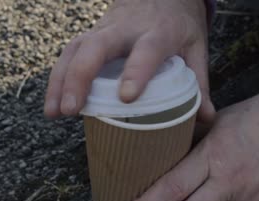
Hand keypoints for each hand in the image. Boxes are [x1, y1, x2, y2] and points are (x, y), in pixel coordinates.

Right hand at [44, 0, 214, 121]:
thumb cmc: (179, 24)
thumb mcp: (196, 48)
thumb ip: (200, 83)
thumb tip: (205, 118)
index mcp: (160, 31)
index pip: (147, 49)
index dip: (136, 71)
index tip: (126, 97)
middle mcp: (127, 28)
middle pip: (98, 46)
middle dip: (82, 76)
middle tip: (73, 108)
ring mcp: (105, 28)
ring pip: (76, 49)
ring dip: (61, 80)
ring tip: (55, 112)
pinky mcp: (92, 34)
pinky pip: (69, 53)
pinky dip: (58, 77)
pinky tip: (53, 103)